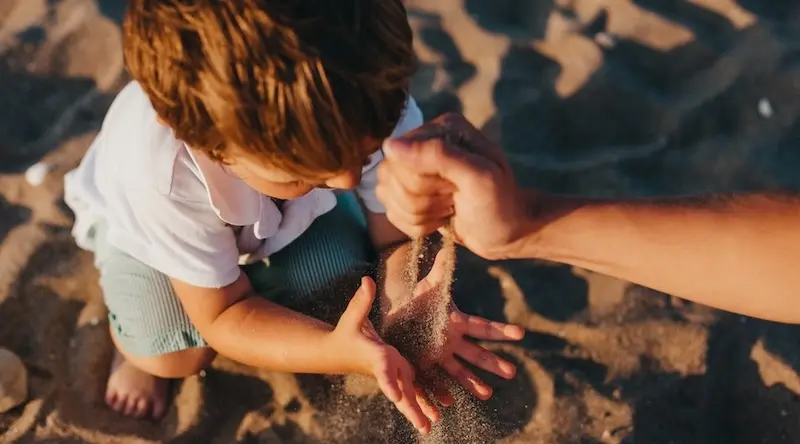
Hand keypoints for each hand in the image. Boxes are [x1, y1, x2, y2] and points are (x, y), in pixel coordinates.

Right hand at [329, 277, 438, 434]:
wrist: (337, 351)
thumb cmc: (346, 332)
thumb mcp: (353, 316)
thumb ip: (361, 300)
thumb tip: (366, 280)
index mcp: (376, 355)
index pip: (383, 370)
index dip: (390, 382)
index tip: (396, 396)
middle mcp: (386, 368)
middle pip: (399, 390)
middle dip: (410, 407)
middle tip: (423, 425)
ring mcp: (392, 373)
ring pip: (407, 395)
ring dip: (419, 410)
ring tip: (430, 426)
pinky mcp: (397, 374)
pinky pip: (411, 391)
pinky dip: (420, 404)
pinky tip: (433, 416)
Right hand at [376, 113, 532, 259]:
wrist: (508, 233)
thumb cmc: (500, 204)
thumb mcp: (478, 177)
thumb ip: (439, 155)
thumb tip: (391, 146)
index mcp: (441, 129)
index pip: (400, 157)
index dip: (422, 182)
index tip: (453, 188)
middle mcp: (423, 143)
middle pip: (391, 177)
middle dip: (422, 200)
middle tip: (453, 200)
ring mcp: (413, 168)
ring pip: (387, 195)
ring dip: (420, 214)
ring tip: (449, 209)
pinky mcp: (409, 193)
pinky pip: (391, 212)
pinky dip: (416, 224)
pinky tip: (440, 219)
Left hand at [384, 251, 525, 399]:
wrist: (396, 317)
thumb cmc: (417, 301)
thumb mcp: (429, 286)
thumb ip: (441, 270)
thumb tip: (449, 244)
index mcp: (457, 323)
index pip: (483, 327)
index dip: (501, 330)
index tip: (521, 334)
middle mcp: (453, 342)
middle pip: (476, 354)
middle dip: (493, 363)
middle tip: (512, 372)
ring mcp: (440, 356)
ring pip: (459, 371)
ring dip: (473, 383)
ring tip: (487, 394)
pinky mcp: (424, 366)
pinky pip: (435, 381)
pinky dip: (441, 392)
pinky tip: (448, 403)